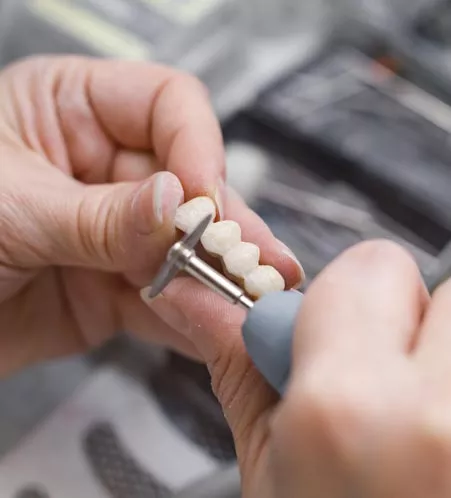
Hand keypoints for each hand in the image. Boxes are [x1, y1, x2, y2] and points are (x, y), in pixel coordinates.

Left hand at [0, 56, 302, 376]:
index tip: (201, 197)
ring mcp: (112, 233)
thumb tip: (176, 205)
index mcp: (71, 110)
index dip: (195, 146)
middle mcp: (101, 168)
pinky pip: (164, 300)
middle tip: (257, 258)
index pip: (165, 105)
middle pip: (187, 185)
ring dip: (217, 275)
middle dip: (221, 225)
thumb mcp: (11, 208)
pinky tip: (221, 326)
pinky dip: (191, 316)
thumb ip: (100, 213)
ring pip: (183, 249)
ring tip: (257, 295)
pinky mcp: (114, 289)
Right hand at [151, 240, 450, 496]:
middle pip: (445, 286)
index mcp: (353, 413)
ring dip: (445, 361)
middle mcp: (446, 421)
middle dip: (412, 326)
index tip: (345, 341)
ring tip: (426, 432)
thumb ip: (242, 362)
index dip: (352, 300)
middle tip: (396, 395)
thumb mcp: (269, 470)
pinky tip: (443, 444)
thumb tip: (198, 297)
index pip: (373, 262)